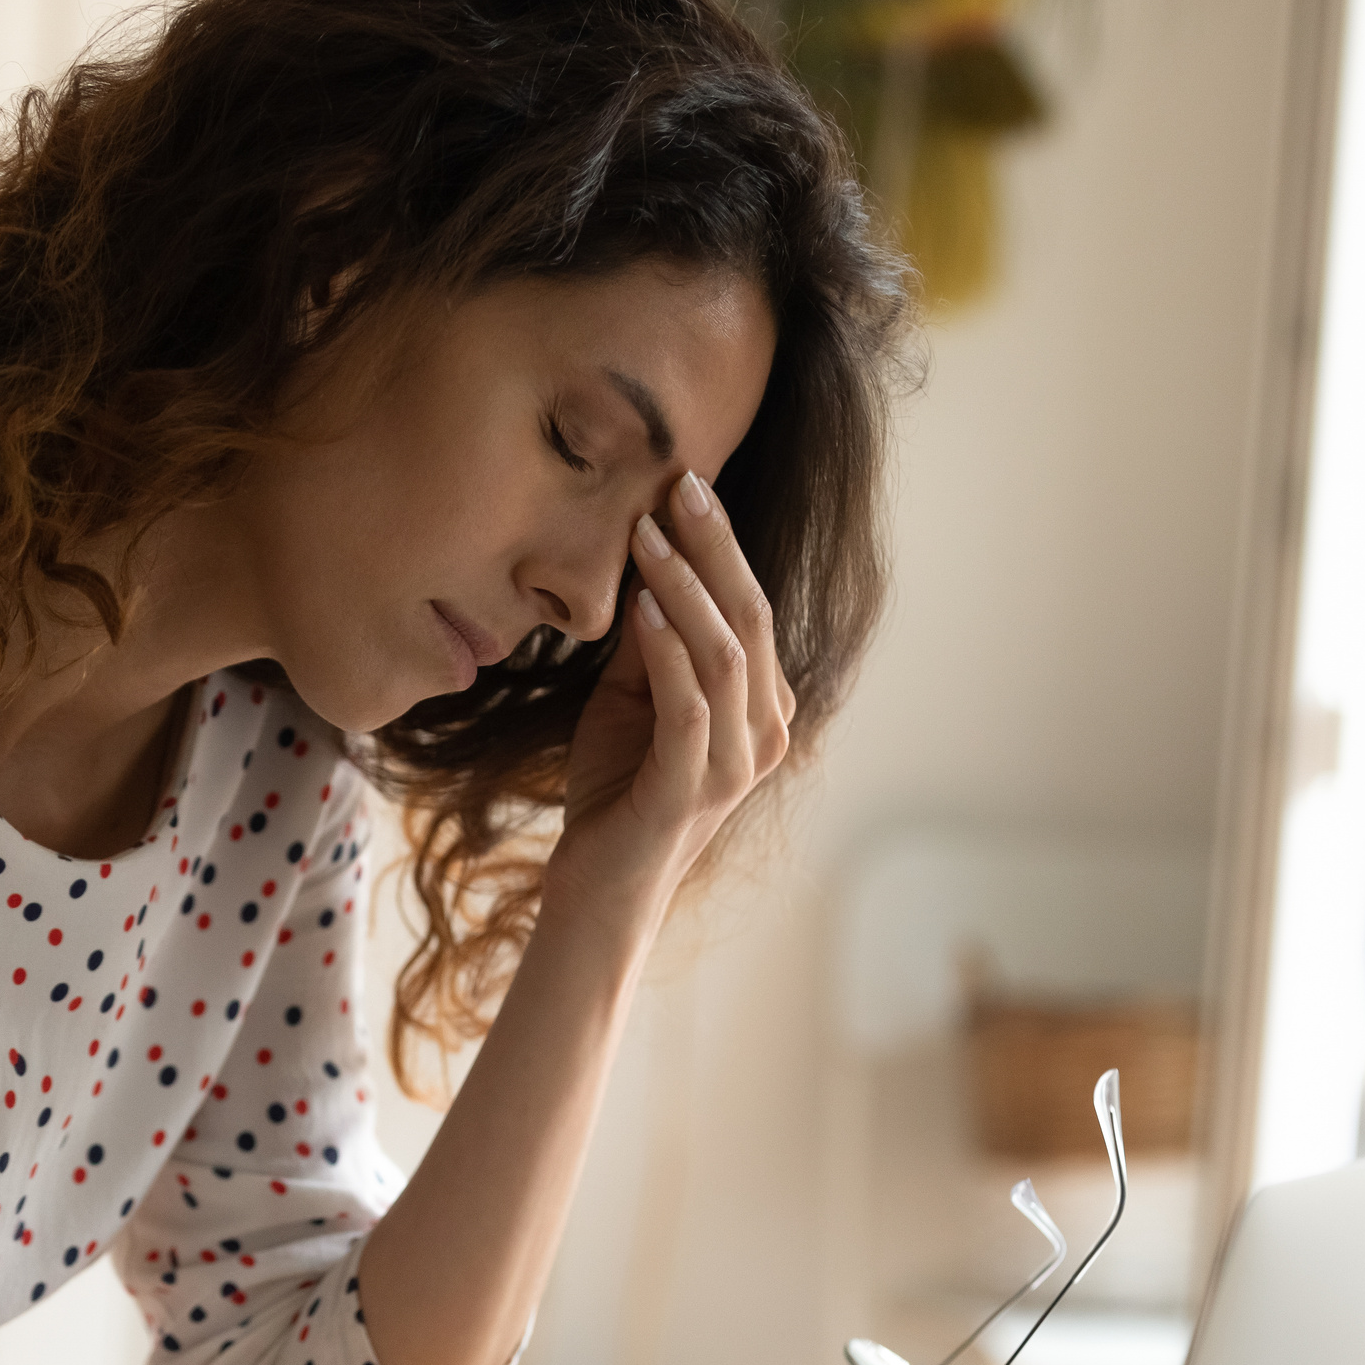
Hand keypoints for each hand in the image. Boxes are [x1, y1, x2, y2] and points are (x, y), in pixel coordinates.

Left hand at [553, 470, 796, 908]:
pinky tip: (640, 612)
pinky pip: (690, 711)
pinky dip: (668, 655)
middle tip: (680, 483)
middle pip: (750, 618)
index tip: (684, 480)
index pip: (750, 605)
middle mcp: (765, 731)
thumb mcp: (630, 695)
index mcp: (761, 703)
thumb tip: (643, 549)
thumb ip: (649, 637)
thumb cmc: (616, 785)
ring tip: (647, 535)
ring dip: (685, 589)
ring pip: (726, 656)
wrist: (599, 884)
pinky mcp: (691, 792)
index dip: (721, 542)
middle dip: (715, 545)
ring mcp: (735, 766)